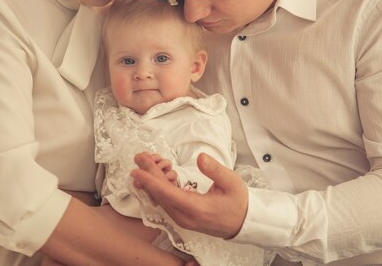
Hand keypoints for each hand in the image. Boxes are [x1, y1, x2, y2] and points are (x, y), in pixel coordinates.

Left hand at [131, 152, 247, 238]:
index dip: (150, 181)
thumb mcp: (232, 182)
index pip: (167, 194)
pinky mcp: (182, 217)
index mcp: (196, 208)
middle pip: (160, 195)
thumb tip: (200, 157)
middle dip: (147, 176)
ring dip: (151, 181)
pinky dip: (158, 188)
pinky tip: (155, 175)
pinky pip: (166, 202)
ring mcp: (182, 219)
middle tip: (139, 158)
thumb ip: (215, 170)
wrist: (244, 223)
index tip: (137, 170)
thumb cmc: (238, 203)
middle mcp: (185, 217)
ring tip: (145, 163)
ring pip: (161, 199)